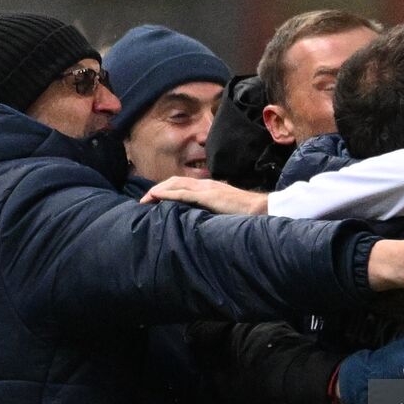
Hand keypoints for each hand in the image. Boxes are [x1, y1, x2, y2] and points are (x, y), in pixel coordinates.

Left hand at [140, 177, 267, 214]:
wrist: (260, 209)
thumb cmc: (244, 213)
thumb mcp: (223, 210)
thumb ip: (211, 211)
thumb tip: (200, 221)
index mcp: (208, 187)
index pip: (181, 185)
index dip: (165, 190)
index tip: (152, 199)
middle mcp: (205, 184)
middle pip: (174, 182)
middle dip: (157, 189)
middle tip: (143, 201)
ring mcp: (206, 189)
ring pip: (175, 185)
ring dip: (158, 191)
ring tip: (144, 200)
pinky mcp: (208, 196)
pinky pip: (183, 194)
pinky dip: (168, 194)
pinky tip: (157, 197)